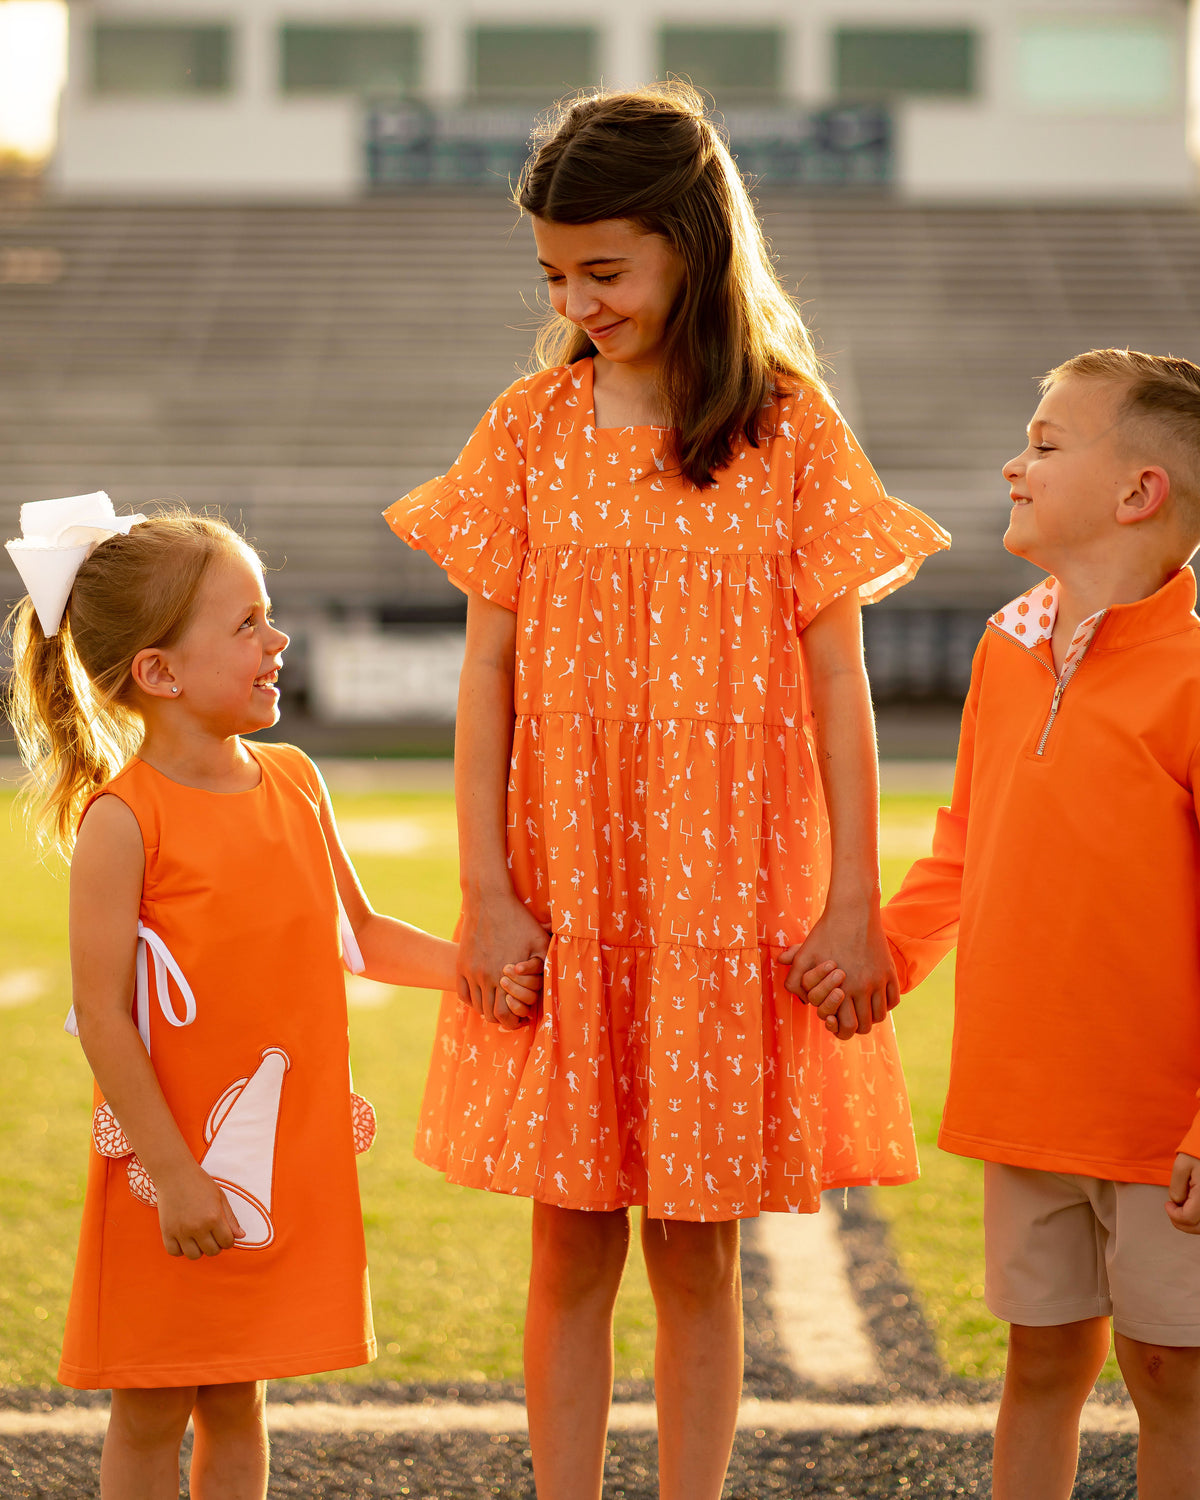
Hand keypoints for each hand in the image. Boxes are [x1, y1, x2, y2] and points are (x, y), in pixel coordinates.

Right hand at [156, 1160, 244, 1258]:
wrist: (175, 1174)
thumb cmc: (200, 1183)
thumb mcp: (220, 1198)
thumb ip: (231, 1219)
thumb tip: (241, 1236)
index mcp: (214, 1218)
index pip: (227, 1243)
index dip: (228, 1240)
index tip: (224, 1234)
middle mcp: (198, 1227)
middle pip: (212, 1251)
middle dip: (215, 1245)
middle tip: (212, 1235)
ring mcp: (181, 1231)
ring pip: (194, 1256)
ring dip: (199, 1250)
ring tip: (198, 1238)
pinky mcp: (167, 1232)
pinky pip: (174, 1252)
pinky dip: (180, 1250)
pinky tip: (184, 1239)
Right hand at [458, 892, 549, 1029]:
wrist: (489, 900)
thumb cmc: (519, 920)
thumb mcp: (539, 941)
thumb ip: (543, 966)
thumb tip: (544, 988)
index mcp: (504, 975)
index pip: (504, 1014)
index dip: (514, 1022)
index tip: (523, 1019)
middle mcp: (484, 977)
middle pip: (490, 1015)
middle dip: (503, 1020)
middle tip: (514, 1016)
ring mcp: (470, 971)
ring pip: (477, 1006)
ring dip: (488, 1010)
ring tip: (501, 1006)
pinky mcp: (461, 965)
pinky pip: (463, 994)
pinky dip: (473, 1001)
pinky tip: (485, 996)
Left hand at [779, 904, 898, 1040]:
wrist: (852, 910)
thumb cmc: (825, 932)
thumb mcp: (804, 955)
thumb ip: (794, 979)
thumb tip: (800, 1000)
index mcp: (842, 989)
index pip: (846, 1027)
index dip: (839, 1030)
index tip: (834, 1020)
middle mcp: (864, 988)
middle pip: (865, 1026)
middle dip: (854, 1026)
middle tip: (848, 1017)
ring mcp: (879, 980)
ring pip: (880, 1015)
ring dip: (869, 1016)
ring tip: (859, 1008)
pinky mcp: (890, 971)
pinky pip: (894, 1000)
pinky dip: (885, 1004)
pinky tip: (873, 997)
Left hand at [1167, 1153, 1199, 1233]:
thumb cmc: (1197, 1154)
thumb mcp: (1181, 1165)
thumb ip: (1176, 1187)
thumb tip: (1177, 1202)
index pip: (1188, 1218)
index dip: (1173, 1215)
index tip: (1168, 1204)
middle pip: (1197, 1227)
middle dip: (1181, 1222)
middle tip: (1172, 1210)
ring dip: (1191, 1223)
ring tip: (1182, 1208)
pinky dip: (1198, 1220)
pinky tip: (1190, 1208)